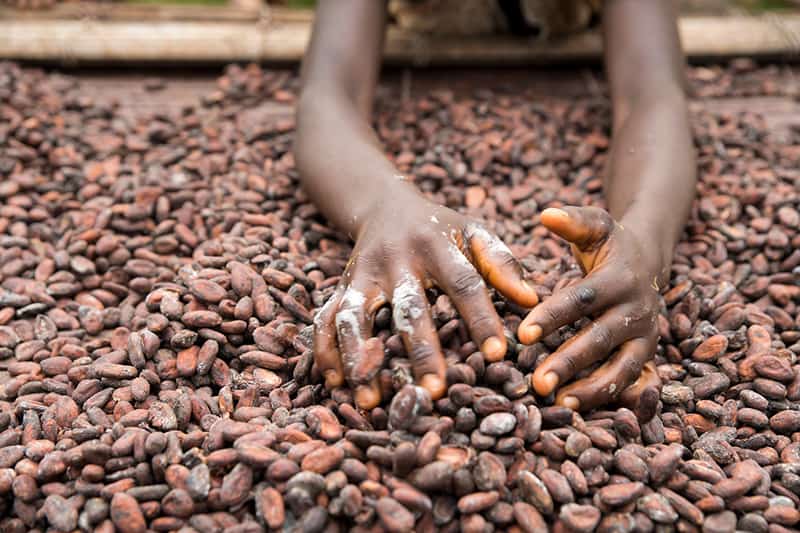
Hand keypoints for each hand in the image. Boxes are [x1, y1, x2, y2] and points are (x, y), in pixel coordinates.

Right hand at [314, 190, 538, 408]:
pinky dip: (325, 350)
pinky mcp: (342, 285)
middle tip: (433, 391)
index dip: (480, 317)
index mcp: (437, 246)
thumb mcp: (472, 232)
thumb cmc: (440, 229)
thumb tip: (531, 300)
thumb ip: (501, 263)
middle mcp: (396, 259)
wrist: (384, 205)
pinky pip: (326, 318)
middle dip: (420, 350)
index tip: (497, 354)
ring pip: (355, 315)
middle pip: (408, 307)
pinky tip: (334, 381)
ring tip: (369, 397)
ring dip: (360, 356)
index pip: (463, 282)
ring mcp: (363, 273)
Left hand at [518, 206, 662, 417]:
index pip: (582, 300)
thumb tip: (546, 214)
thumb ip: (572, 221)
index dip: (553, 317)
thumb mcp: (596, 226)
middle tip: (537, 381)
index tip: (523, 335)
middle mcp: (636, 310)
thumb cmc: (610, 245)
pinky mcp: (647, 354)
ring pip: (622, 367)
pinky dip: (605, 396)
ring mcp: (646, 335)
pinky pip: (628, 380)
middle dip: (569, 361)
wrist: (650, 261)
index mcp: (619, 279)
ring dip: (592, 388)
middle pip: (601, 339)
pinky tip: (574, 406)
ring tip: (560, 403)